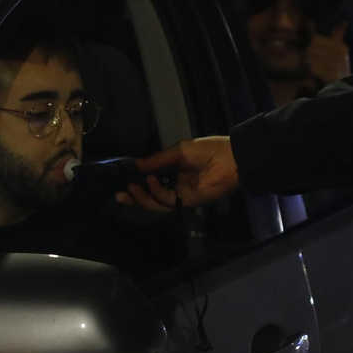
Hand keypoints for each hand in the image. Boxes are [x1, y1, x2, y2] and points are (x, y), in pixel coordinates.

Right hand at [115, 135, 239, 212]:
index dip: (138, 183)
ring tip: (132, 188)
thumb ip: (158, 160)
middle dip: (136, 197)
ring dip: (143, 197)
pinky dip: (156, 193)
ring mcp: (181, 195)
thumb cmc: (207, 150)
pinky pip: (168, 201)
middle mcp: (176, 185)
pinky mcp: (188, 201)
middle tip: (122, 193)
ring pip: (157, 203)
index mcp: (174, 172)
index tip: (123, 180)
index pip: (152, 182)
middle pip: (152, 197)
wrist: (230, 158)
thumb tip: (137, 165)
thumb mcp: (179, 150)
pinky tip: (151, 182)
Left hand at [305, 21, 349, 87]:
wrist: (341, 87)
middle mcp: (342, 55)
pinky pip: (315, 69)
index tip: (314, 52)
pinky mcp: (333, 76)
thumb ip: (338, 35)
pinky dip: (312, 71)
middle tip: (310, 60)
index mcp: (342, 47)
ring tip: (312, 67)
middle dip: (309, 55)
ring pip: (313, 59)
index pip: (315, 40)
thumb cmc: (336, 66)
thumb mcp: (338, 50)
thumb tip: (344, 22)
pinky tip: (314, 73)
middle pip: (312, 48)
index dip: (312, 46)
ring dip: (309, 64)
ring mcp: (338, 66)